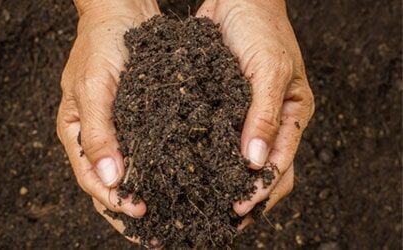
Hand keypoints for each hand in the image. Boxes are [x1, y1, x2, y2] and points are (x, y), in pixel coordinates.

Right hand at [56, 0, 159, 242]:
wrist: (122, 11)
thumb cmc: (101, 44)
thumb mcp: (94, 89)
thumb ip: (98, 135)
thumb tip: (111, 180)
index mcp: (76, 133)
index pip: (92, 180)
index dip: (115, 201)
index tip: (141, 213)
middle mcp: (97, 137)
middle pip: (110, 185)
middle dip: (130, 211)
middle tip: (156, 234)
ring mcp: (119, 130)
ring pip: (130, 173)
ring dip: (147, 196)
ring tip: (169, 218)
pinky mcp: (139, 120)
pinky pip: (147, 152)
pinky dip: (159, 170)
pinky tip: (177, 182)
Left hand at [196, 0, 313, 216]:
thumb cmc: (263, 28)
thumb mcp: (271, 70)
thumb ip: (266, 115)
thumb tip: (257, 162)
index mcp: (293, 116)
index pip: (282, 166)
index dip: (262, 191)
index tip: (237, 210)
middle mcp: (270, 122)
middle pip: (262, 172)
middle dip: (244, 198)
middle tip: (219, 219)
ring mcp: (245, 117)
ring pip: (237, 161)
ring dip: (224, 184)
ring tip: (202, 205)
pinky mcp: (222, 108)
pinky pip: (217, 140)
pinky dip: (207, 158)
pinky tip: (189, 171)